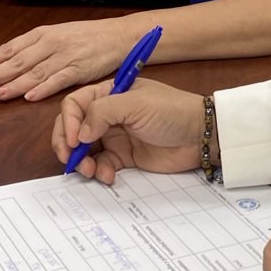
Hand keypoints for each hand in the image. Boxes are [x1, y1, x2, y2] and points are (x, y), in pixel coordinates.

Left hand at [0, 19, 134, 100]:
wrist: (119, 36)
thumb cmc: (88, 37)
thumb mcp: (59, 35)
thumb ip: (37, 48)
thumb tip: (12, 60)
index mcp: (43, 34)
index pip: (11, 47)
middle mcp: (50, 44)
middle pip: (18, 61)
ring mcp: (65, 56)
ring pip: (34, 72)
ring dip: (14, 84)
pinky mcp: (80, 70)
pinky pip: (58, 80)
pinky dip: (43, 88)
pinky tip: (30, 95)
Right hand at [51, 78, 206, 184]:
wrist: (202, 136)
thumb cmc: (172, 111)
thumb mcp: (136, 104)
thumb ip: (103, 113)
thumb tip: (80, 134)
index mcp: (109, 93)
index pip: (75, 104)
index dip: (70, 122)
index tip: (76, 140)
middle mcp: (108, 114)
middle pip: (75, 128)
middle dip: (68, 144)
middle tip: (70, 160)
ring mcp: (116, 136)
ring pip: (85, 150)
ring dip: (82, 162)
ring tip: (90, 171)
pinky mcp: (125, 156)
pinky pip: (102, 165)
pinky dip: (100, 172)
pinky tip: (108, 177)